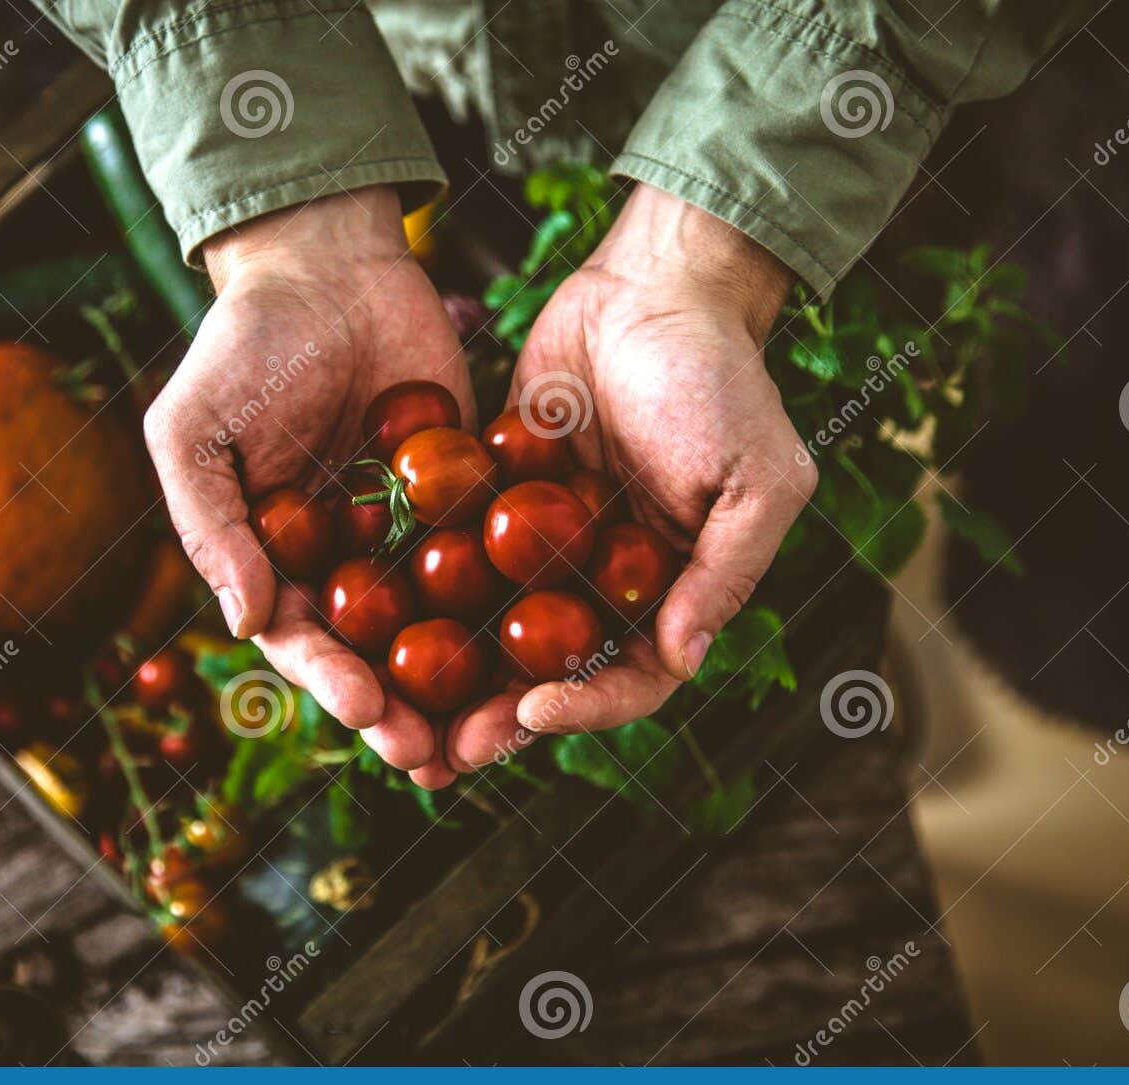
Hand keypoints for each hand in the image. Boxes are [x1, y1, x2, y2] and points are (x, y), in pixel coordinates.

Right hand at [143, 187, 471, 775]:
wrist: (329, 266)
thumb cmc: (244, 346)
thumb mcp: (195, 429)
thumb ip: (210, 524)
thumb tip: (244, 620)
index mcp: (275, 560)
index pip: (302, 639)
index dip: (332, 680)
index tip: (367, 710)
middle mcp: (344, 562)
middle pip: (375, 653)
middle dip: (403, 710)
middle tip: (437, 756)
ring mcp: (409, 534)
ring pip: (438, 625)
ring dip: (461, 685)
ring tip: (493, 734)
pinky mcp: (467, 497)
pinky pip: (490, 557)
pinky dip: (514, 603)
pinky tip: (548, 645)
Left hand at [444, 184, 816, 777]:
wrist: (653, 285)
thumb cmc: (720, 379)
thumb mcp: (756, 477)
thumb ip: (725, 572)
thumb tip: (683, 660)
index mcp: (671, 593)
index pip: (630, 679)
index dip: (585, 708)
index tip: (532, 710)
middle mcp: (605, 585)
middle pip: (549, 674)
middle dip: (499, 717)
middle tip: (443, 754)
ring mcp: (546, 548)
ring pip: (494, 632)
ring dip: (452, 678)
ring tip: (397, 712)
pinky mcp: (496, 504)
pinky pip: (457, 560)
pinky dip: (421, 596)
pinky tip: (371, 623)